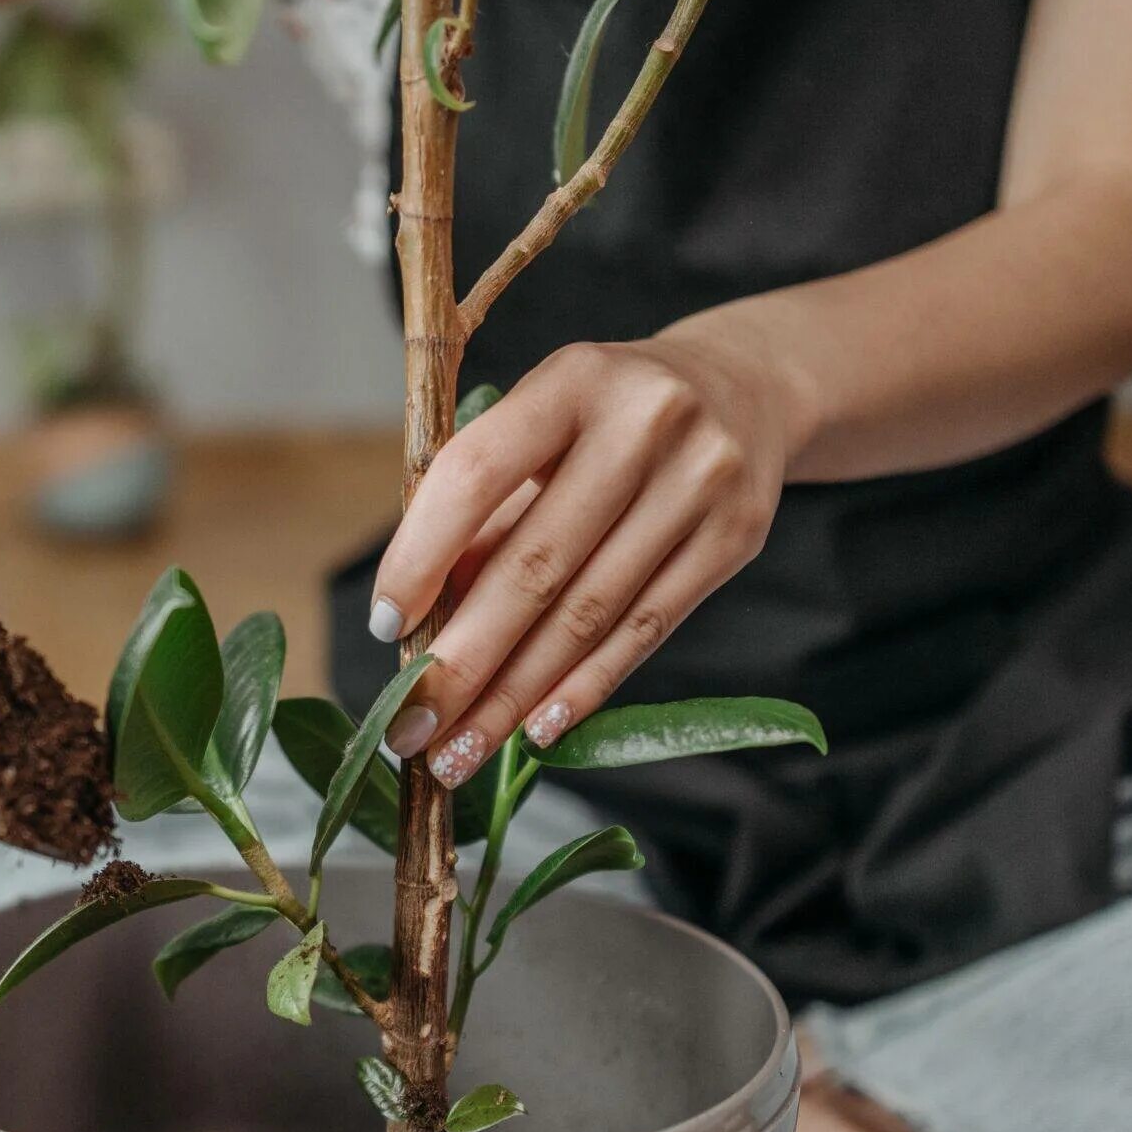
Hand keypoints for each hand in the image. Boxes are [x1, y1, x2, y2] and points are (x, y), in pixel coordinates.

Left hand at [369, 333, 799, 784]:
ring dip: (514, 697)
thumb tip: (418, 625)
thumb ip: (483, 512)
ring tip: (460, 752)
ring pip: (588, 614)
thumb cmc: (607, 419)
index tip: (384, 626)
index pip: (477, 474)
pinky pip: (644, 631)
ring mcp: (700, 481)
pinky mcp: (735, 537)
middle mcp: (644, 423)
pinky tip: (535, 730)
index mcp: (573, 379)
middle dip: (463, 661)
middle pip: (535, 565)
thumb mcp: (541, 428)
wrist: (747, 389)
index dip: (421, 555)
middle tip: (410, 727)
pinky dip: (584, 688)